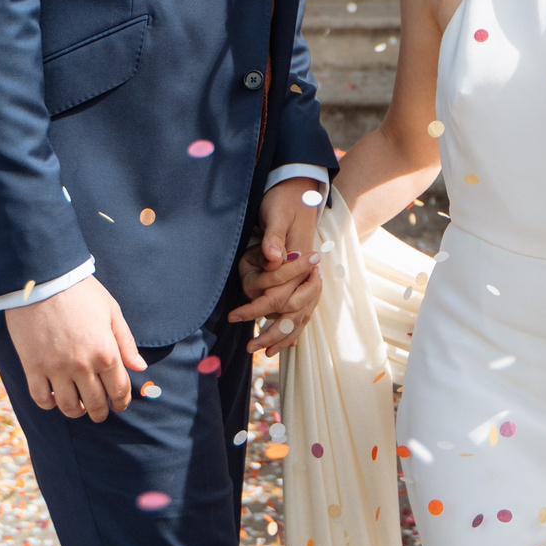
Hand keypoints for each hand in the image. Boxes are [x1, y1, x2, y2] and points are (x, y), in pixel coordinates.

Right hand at [3, 275, 148, 420]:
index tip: (120, 405)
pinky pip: (41, 398)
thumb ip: (126, 342)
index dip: (122, 402)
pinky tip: (54, 397)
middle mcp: (83, 365)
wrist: (42, 280)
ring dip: (76, 412)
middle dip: (100, 412)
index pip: (119, 389)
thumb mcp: (111, 312)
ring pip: (68, 407)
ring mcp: (56, 369)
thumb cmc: (80, 292)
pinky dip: (49, 403)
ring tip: (78, 408)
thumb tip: (139, 368)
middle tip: (100, 412)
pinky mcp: (33, 367)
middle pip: (95, 403)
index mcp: (106, 352)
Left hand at [227, 176, 327, 350]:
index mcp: (302, 261)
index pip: (281, 294)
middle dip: (270, 333)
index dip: (257, 308)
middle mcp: (309, 274)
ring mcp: (309, 278)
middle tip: (249, 347)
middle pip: (291, 312)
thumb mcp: (278, 214)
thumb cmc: (285, 202)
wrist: (300, 191)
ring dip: (281, 336)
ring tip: (263, 353)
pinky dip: (293, 329)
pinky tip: (284, 344)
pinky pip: (303, 311)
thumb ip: (275, 237)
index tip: (235, 317)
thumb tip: (272, 258)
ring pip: (299, 317)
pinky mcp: (305, 280)